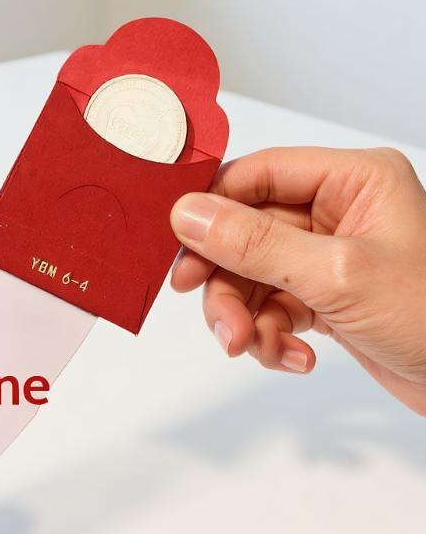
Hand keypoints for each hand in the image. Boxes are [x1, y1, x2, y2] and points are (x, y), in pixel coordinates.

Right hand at [170, 147, 425, 413]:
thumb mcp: (336, 276)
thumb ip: (256, 244)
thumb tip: (189, 216)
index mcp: (352, 180)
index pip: (257, 176)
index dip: (213, 209)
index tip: (180, 246)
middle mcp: (336, 210)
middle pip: (245, 233)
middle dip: (228, 282)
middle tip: (219, 320)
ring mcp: (326, 255)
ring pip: (251, 276)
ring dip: (244, 317)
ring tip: (254, 348)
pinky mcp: (322, 295)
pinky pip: (270, 306)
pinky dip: (269, 336)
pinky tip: (292, 358)